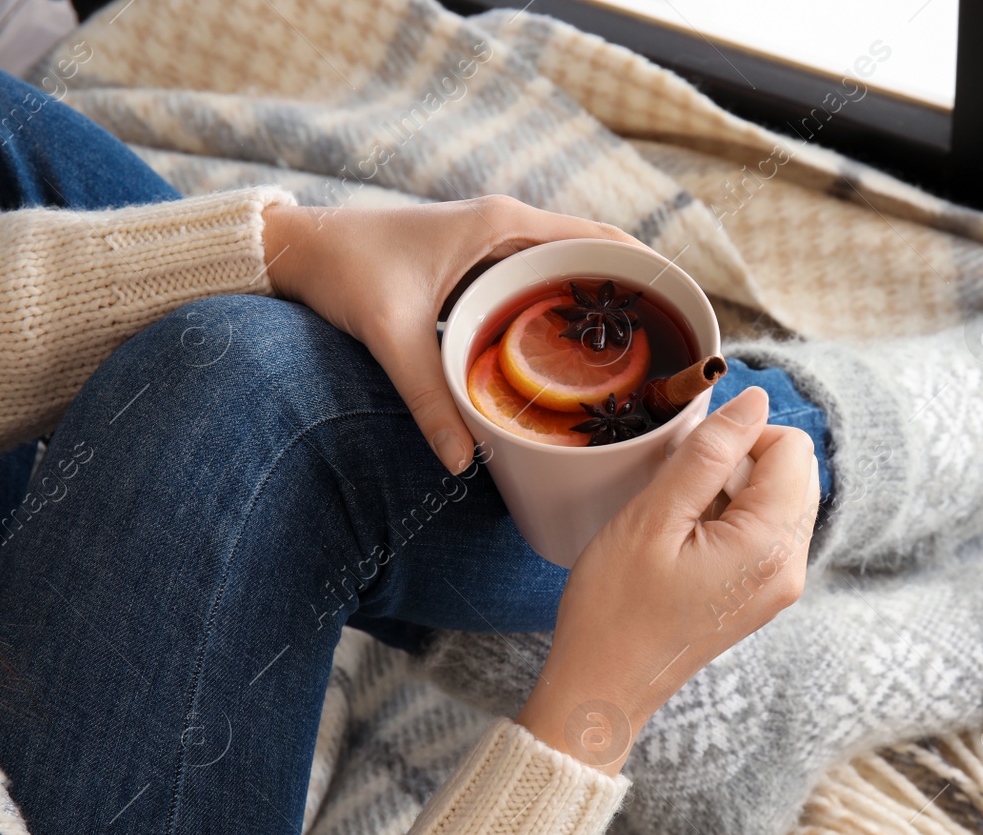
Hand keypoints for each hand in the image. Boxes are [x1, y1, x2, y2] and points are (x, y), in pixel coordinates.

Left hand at [261, 196, 646, 473]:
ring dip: (601, 306)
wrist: (297, 249)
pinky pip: (539, 285)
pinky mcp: (479, 264)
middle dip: (635, 295)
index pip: (600, 238)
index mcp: (502, 224)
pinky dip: (565, 313)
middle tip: (671, 345)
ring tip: (637, 356)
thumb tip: (462, 461)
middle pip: (596, 255)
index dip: (647, 270)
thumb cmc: (343, 272)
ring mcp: (495, 243)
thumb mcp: (389, 335)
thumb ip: (428, 397)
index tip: (684, 307)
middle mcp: (507, 226)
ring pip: (569, 271)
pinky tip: (575, 357)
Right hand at [517, 387, 820, 772]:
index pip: (793, 448)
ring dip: (734, 492)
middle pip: (795, 472)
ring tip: (681, 524)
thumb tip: (752, 400)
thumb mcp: (654, 517)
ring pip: (781, 500)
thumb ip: (709, 452)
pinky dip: (732, 520)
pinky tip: (687, 543)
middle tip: (683, 495)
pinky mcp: (763, 596)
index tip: (692, 463)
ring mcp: (780, 586)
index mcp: (771, 545)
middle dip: (742, 463)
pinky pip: (767, 532)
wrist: (603, 686)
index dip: (742, 436)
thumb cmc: (615, 607)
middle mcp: (791, 568)